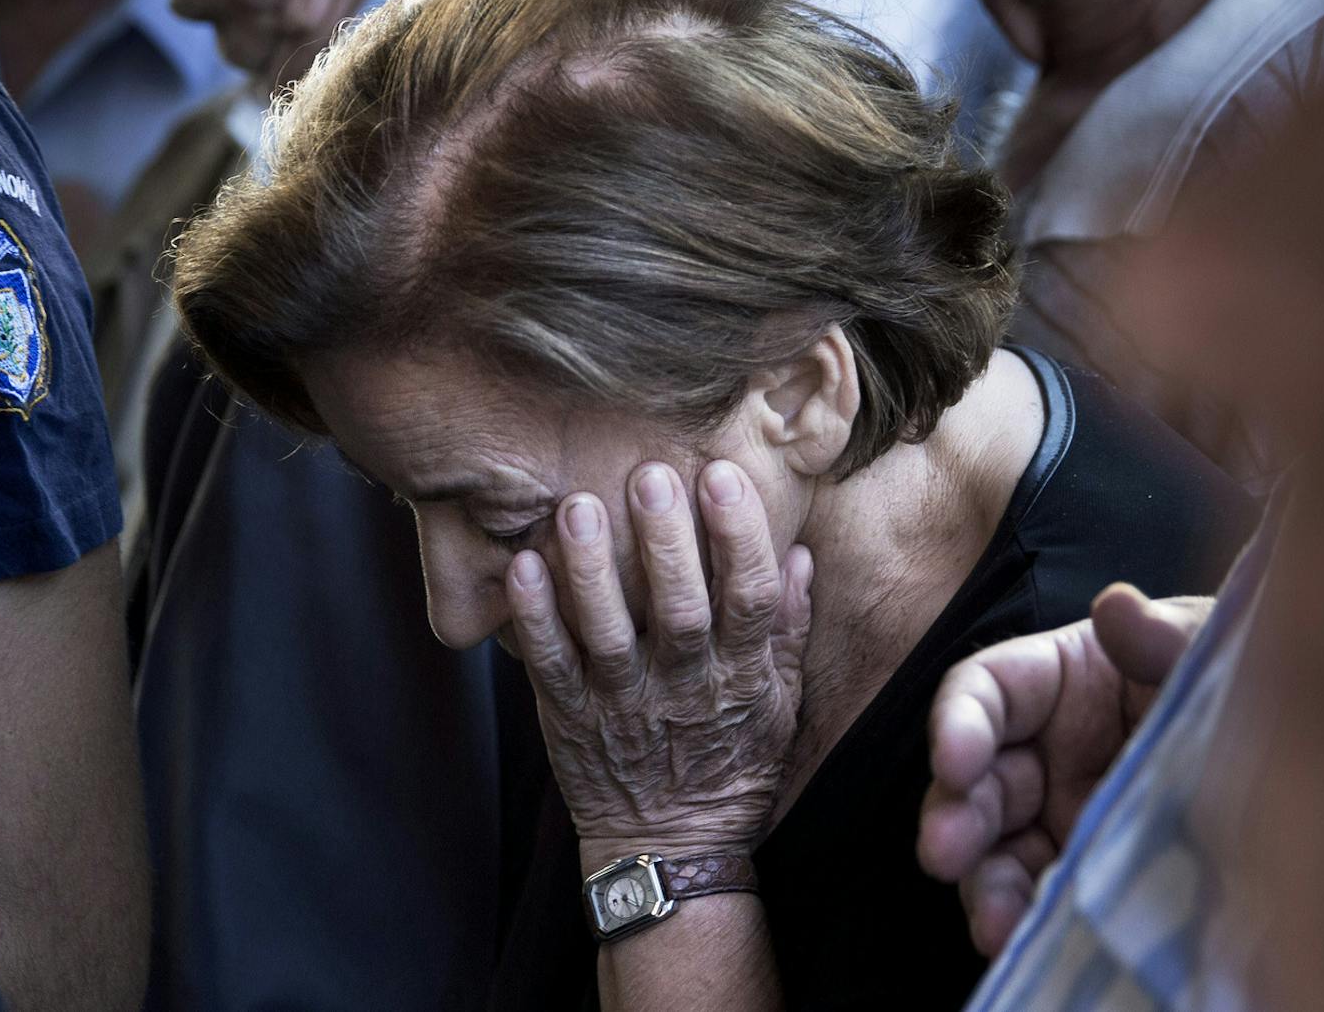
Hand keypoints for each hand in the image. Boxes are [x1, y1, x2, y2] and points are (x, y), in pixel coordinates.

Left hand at [504, 458, 815, 862]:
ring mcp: (622, 708)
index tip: (722, 475)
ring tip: (577, 507)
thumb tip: (800, 552)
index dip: (739, 537)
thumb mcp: (779, 704)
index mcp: (740, 679)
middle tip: (650, 477)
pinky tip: (523, 566)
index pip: (749, 600)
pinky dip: (534, 618)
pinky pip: (548, 667)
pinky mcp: (570, 721)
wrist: (672, 849)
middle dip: (666, 543)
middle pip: (679, 610)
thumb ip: (786, 627)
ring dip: (590, 570)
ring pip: (605, 634)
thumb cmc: (732, 763)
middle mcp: (683, 691)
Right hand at [917, 585, 1211, 954]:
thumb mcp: (1209, 646)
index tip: (954, 762)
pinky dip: (1031, 923)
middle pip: (975, 782)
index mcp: (1059, 680)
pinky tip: (1032, 943)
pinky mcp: (1090, 874)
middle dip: (954, 818)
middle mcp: (1047, 752)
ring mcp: (1064, 819)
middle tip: (943, 854)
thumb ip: (1166, 634)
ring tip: (993, 925)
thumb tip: (1116, 606)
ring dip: (985, 886)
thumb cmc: (1236, 677)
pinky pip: (1044, 900)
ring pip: (998, 853)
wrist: (1304, 759)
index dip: (958, 723)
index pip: (984, 691)